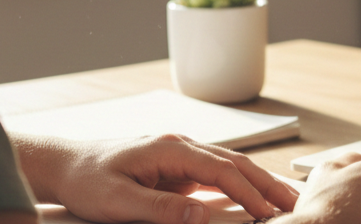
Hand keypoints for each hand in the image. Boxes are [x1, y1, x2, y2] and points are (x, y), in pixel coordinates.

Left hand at [12, 133, 297, 223]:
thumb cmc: (86, 180)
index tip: (269, 212)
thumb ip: (160, 209)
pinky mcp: (178, 168)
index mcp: (171, 148)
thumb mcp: (117, 201)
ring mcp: (181, 155)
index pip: (221, 170)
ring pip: (231, 166)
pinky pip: (217, 176)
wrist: (63, 164)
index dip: (248, 191)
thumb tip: (201, 216)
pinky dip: (241, 186)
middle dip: (268, 183)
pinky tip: (254, 198)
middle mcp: (181, 146)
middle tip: (297, 202)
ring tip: (285, 200)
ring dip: (259, 183)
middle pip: (236, 163)